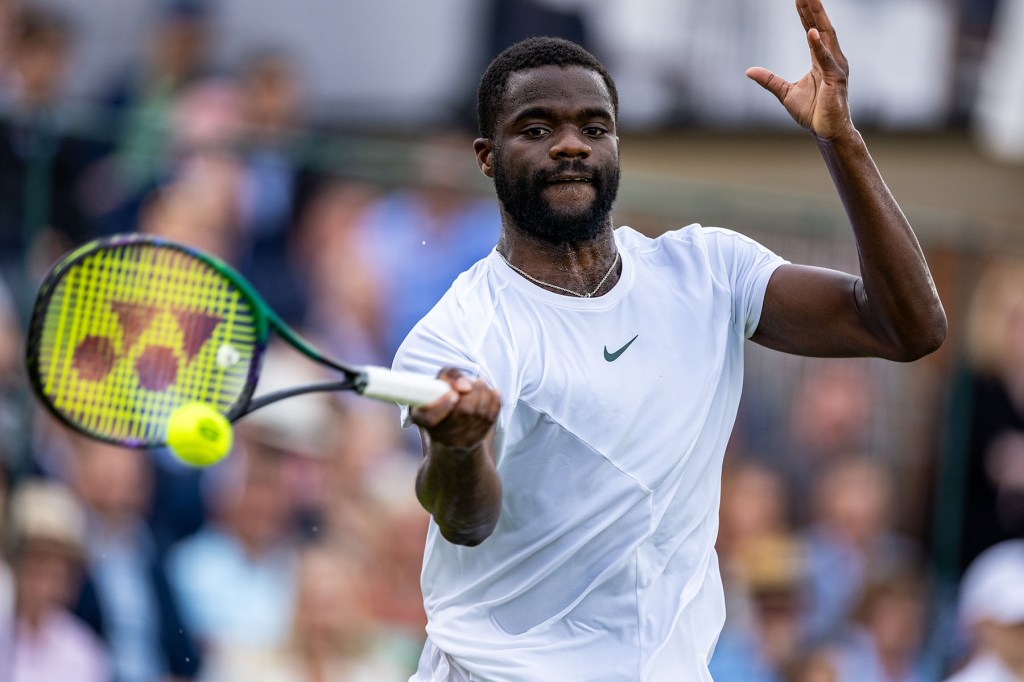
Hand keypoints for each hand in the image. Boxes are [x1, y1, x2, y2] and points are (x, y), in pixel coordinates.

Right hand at [410, 368, 500, 449]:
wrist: (453, 423)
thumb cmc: (443, 396)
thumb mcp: (439, 382)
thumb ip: (449, 376)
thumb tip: (464, 386)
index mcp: (423, 419)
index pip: (430, 419)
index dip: (443, 405)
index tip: (453, 394)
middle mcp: (440, 435)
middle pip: (463, 413)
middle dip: (472, 392)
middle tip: (473, 382)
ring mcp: (459, 441)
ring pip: (479, 414)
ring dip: (483, 394)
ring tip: (480, 383)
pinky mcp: (476, 440)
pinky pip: (490, 418)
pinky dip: (494, 401)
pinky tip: (493, 391)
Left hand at [746, 0, 851, 139]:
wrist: (827, 132)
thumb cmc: (812, 113)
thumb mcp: (785, 93)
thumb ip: (769, 80)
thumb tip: (749, 70)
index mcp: (821, 60)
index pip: (812, 31)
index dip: (805, 14)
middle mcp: (832, 59)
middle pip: (820, 27)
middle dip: (813, 8)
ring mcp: (836, 67)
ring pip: (825, 36)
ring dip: (816, 17)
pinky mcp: (836, 79)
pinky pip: (825, 59)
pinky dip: (818, 46)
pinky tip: (810, 32)